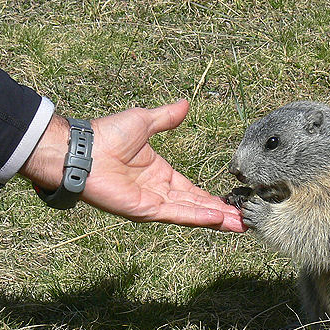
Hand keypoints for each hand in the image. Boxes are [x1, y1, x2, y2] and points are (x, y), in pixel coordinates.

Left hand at [20, 99, 246, 231]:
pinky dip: (196, 216)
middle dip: (222, 213)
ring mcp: (152, 203)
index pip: (193, 191)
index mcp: (160, 174)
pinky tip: (216, 217)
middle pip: (197, 206)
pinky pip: (175, 213)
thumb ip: (166, 118)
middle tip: (246, 220)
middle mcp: (159, 192)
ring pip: (191, 213)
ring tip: (240, 224)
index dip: (213, 198)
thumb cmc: (106, 135)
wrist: (82, 148)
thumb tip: (184, 104)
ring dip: (215, 219)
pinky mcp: (144, 210)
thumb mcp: (145, 121)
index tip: (233, 202)